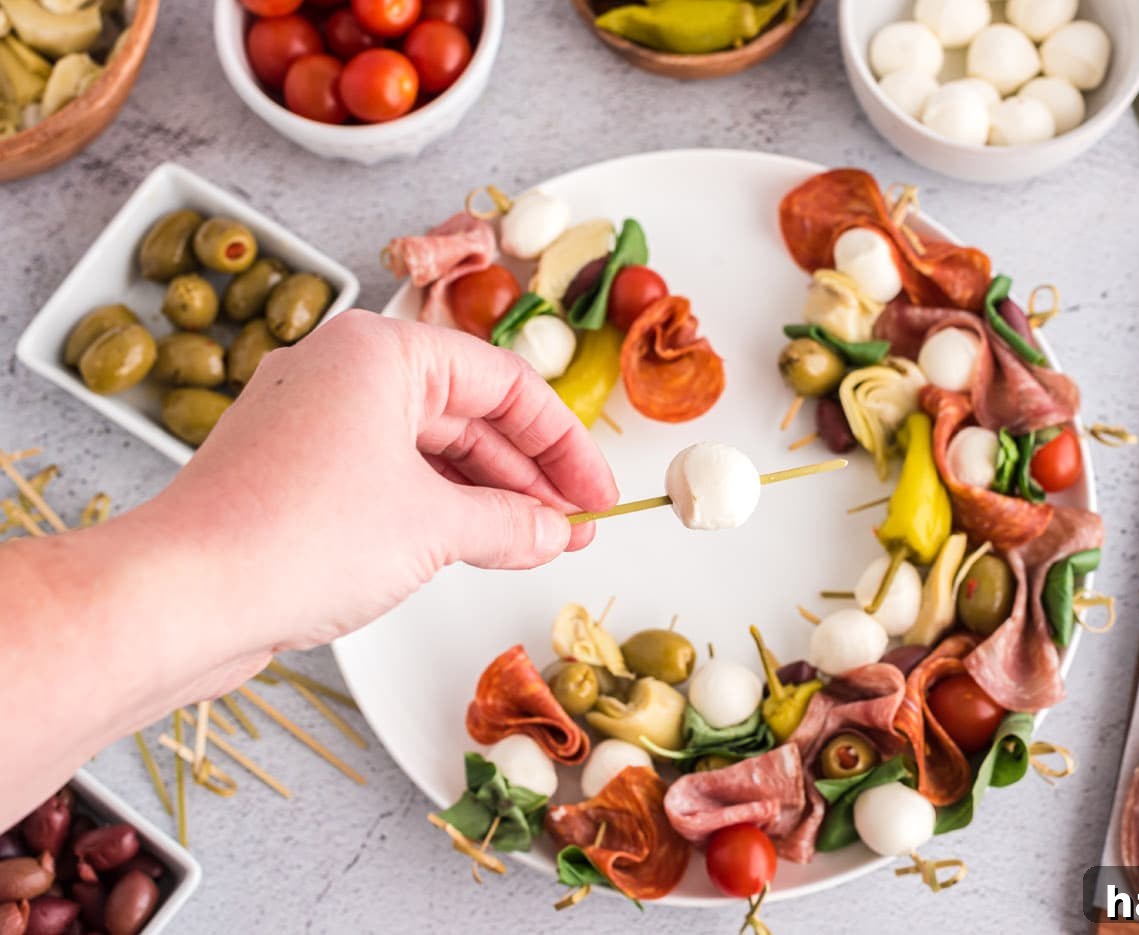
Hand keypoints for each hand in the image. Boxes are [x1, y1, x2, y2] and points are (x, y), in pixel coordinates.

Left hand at [157, 309, 617, 658]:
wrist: (180, 597)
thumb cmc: (298, 538)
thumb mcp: (434, 528)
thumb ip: (511, 524)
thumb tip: (556, 533)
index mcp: (380, 352)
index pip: (505, 382)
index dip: (565, 443)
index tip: (599, 494)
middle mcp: (343, 371)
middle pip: (467, 413)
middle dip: (528, 475)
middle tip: (575, 526)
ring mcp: (312, 421)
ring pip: (427, 449)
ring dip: (486, 497)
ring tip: (538, 544)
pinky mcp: (292, 470)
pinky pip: (387, 477)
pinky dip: (436, 510)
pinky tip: (476, 548)